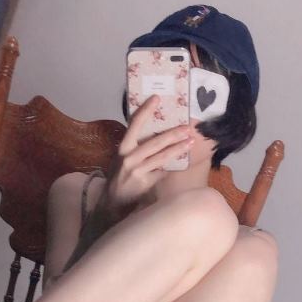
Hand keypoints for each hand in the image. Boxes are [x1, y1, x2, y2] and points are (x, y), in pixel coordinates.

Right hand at [104, 96, 192, 211]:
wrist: (112, 202)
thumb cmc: (120, 176)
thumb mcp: (123, 158)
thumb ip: (136, 147)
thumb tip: (158, 133)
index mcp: (123, 147)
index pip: (134, 124)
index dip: (146, 110)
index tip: (156, 98)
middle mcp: (129, 157)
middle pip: (155, 142)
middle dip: (173, 134)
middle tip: (187, 127)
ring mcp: (137, 171)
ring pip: (161, 157)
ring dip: (178, 149)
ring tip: (190, 142)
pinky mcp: (145, 183)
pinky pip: (162, 172)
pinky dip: (171, 167)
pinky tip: (181, 163)